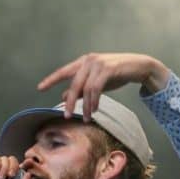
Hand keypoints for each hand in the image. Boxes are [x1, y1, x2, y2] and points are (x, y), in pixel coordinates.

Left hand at [37, 52, 168, 121]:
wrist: (139, 66)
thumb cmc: (117, 74)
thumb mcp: (96, 81)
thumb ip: (81, 88)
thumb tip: (64, 96)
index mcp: (83, 62)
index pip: (63, 71)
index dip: (51, 80)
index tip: (40, 88)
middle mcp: (88, 61)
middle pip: (73, 84)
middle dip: (69, 102)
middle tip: (66, 116)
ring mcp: (98, 64)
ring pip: (85, 89)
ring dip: (85, 106)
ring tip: (86, 117)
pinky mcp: (108, 69)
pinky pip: (96, 89)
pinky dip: (94, 102)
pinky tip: (94, 110)